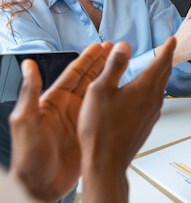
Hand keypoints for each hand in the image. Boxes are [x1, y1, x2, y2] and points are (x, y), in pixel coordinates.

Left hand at [9, 43, 110, 201]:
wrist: (40, 186)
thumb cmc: (28, 157)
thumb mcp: (25, 121)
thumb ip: (29, 92)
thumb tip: (28, 66)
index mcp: (52, 101)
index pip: (73, 74)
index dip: (87, 59)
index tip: (99, 46)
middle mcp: (67, 108)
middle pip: (88, 79)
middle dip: (102, 63)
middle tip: (116, 50)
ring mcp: (78, 120)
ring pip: (97, 93)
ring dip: (109, 78)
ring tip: (122, 65)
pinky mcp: (87, 133)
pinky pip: (102, 112)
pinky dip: (113, 100)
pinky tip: (123, 94)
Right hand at [79, 38, 175, 202]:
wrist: (106, 162)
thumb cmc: (100, 129)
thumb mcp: (100, 90)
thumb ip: (113, 65)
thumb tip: (124, 46)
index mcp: (145, 87)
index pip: (162, 61)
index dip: (168, 48)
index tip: (173, 39)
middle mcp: (154, 99)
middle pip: (164, 74)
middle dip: (166, 59)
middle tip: (168, 50)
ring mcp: (152, 113)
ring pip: (160, 88)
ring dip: (159, 75)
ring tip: (155, 68)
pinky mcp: (147, 124)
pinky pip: (154, 100)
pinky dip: (152, 90)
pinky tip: (142, 94)